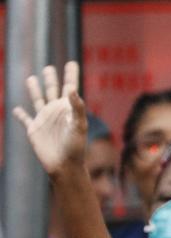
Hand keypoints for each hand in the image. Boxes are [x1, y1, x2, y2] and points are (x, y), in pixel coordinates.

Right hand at [12, 62, 87, 176]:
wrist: (64, 167)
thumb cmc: (75, 148)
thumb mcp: (79, 126)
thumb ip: (77, 108)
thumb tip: (72, 90)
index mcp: (68, 109)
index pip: (70, 87)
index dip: (71, 75)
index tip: (72, 62)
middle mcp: (56, 112)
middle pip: (52, 90)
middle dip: (51, 79)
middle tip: (49, 68)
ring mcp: (44, 120)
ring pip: (38, 100)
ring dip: (34, 90)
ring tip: (32, 78)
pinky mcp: (34, 130)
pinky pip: (25, 119)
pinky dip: (20, 115)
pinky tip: (16, 109)